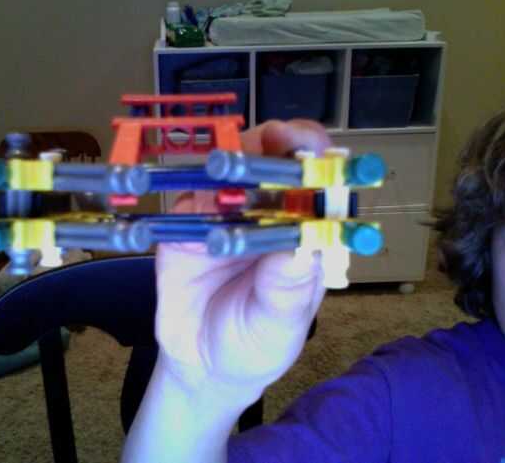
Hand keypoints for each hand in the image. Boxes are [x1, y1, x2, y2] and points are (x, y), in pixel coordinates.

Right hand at [154, 120, 330, 398]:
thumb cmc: (254, 346)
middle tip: (270, 139)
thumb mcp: (277, 328)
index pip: (319, 182)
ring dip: (231, 158)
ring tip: (226, 169)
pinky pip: (186, 196)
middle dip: (274, 141)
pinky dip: (190, 188)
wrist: (201, 366)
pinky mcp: (185, 226)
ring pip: (230, 168)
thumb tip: (303, 249)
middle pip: (274, 161)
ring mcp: (225, 216)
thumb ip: (287, 293)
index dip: (319, 159)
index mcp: (304, 234)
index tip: (312, 152)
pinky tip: (193, 201)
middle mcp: (268, 216)